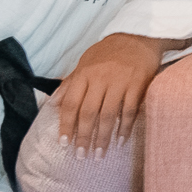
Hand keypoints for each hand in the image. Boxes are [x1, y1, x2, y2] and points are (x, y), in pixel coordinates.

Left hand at [53, 32, 165, 151]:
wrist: (139, 36)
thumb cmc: (109, 52)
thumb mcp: (85, 62)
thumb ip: (70, 83)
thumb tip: (53, 103)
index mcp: (84, 74)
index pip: (71, 103)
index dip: (66, 125)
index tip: (64, 143)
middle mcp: (100, 78)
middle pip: (88, 112)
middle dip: (84, 136)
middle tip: (81, 155)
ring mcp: (120, 82)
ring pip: (108, 115)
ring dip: (103, 137)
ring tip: (99, 154)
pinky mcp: (138, 84)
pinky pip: (130, 110)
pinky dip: (125, 128)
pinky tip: (120, 141)